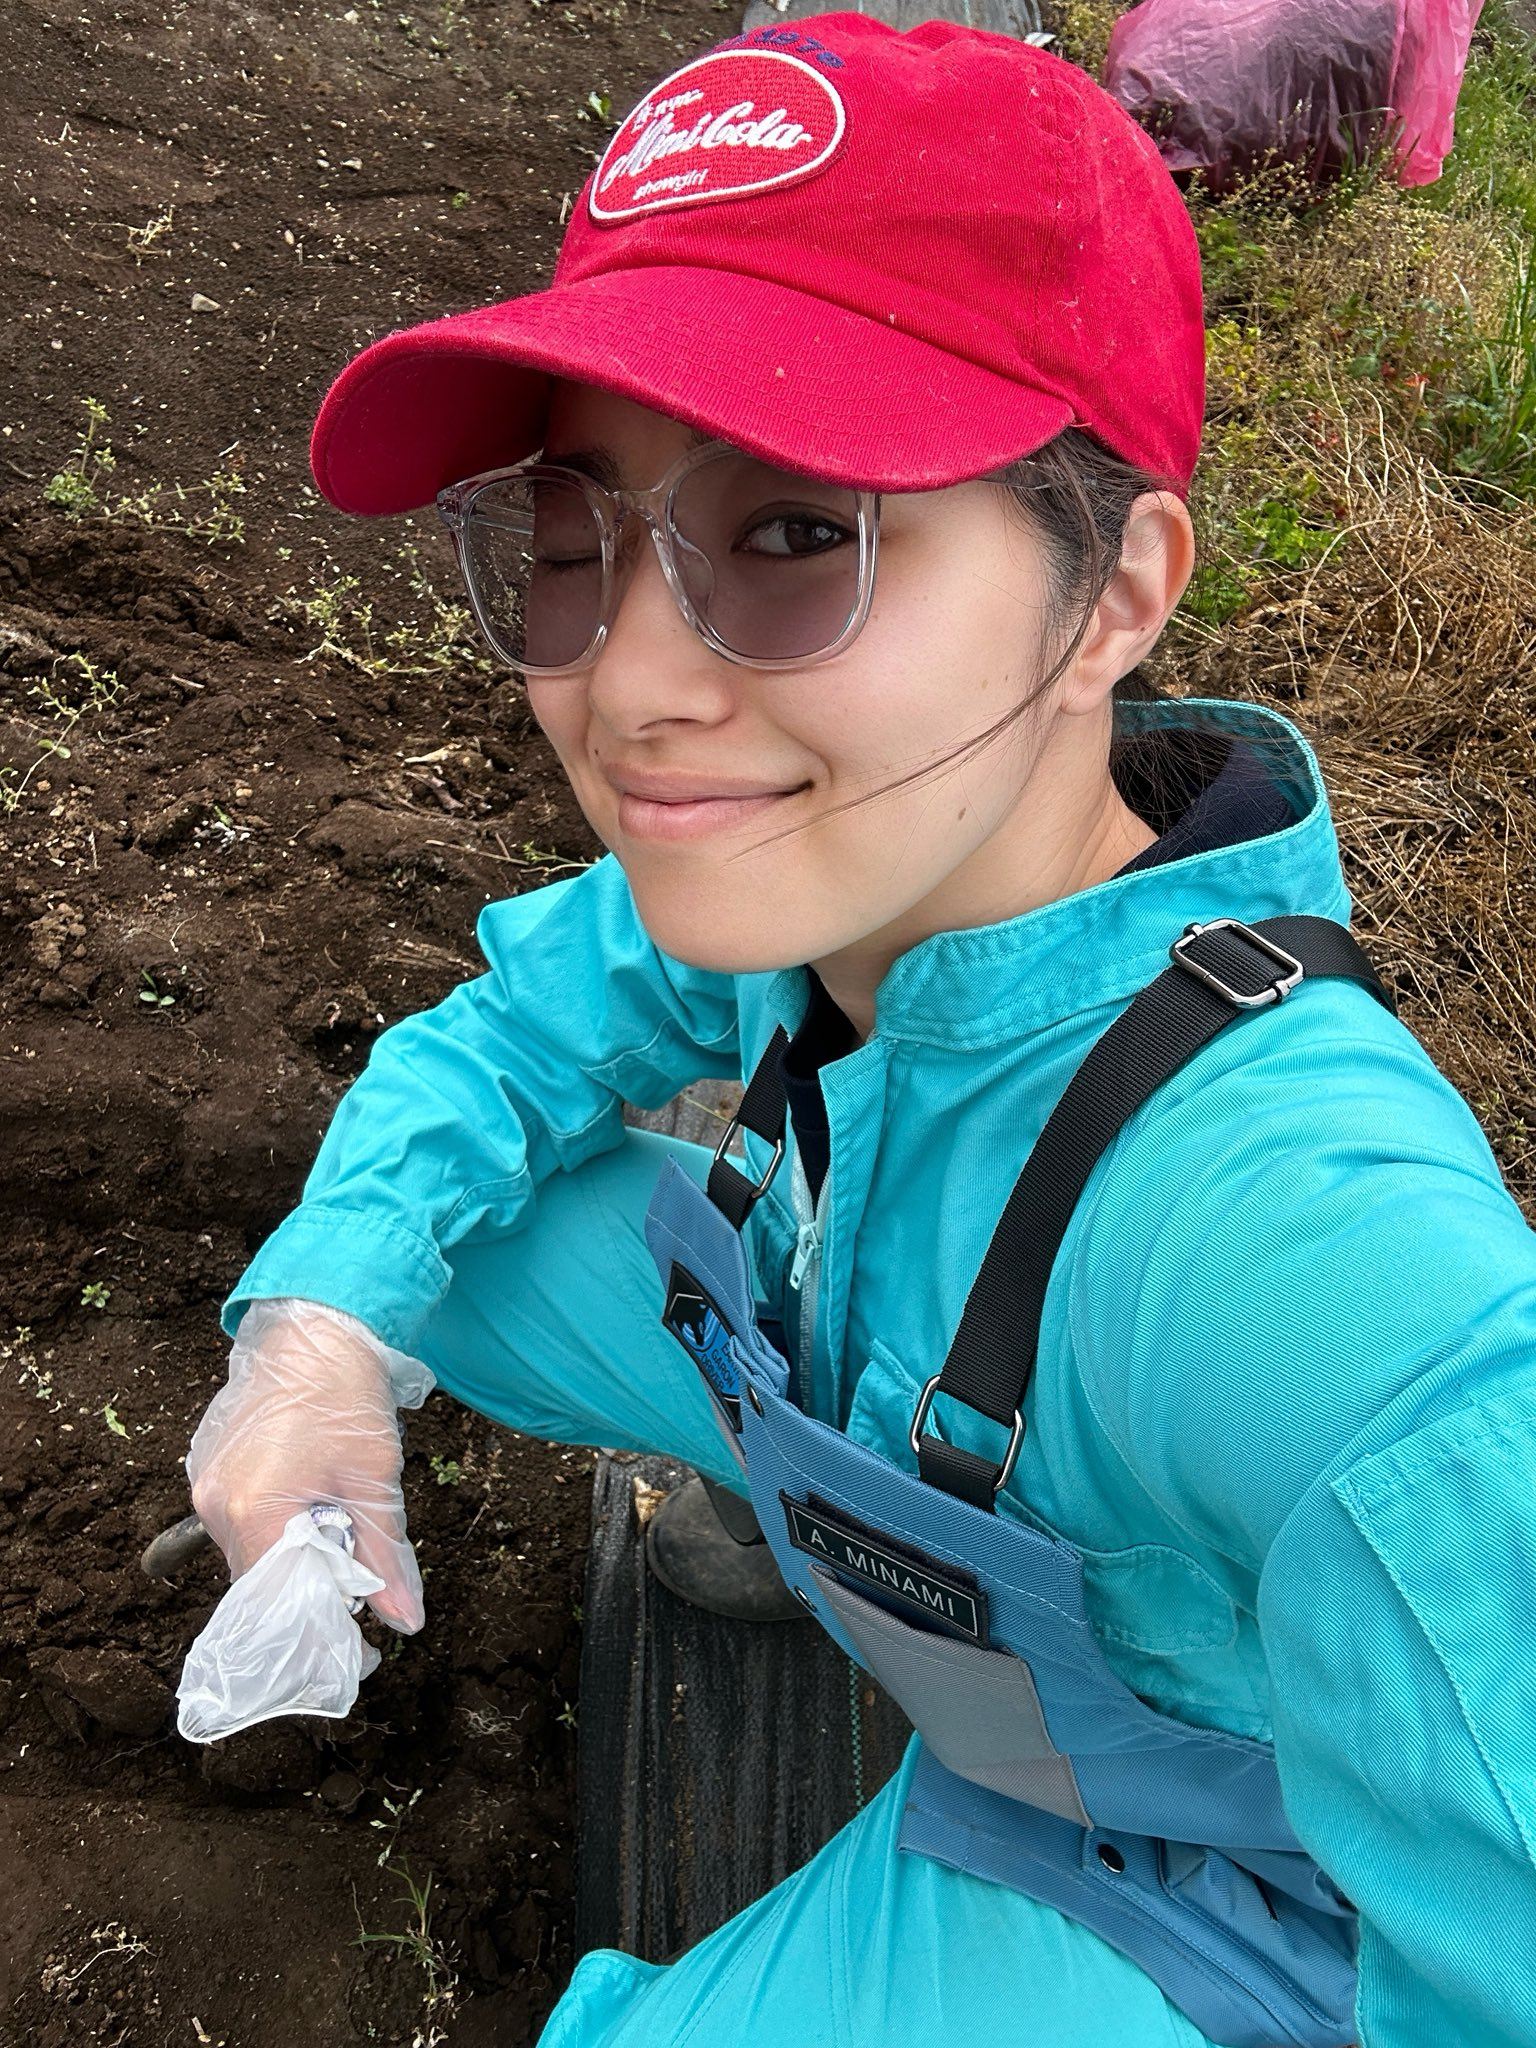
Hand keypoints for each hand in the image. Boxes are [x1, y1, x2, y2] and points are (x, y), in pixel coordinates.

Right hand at [187, 1296, 433, 1632]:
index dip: (315, 1628)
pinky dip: (273, 1529)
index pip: (273, 1604)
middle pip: (257, 1584)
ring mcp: (205, 1484)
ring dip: (290, 1560)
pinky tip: (310, 1509)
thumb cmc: (346, 1394)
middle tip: (354, 1597)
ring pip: (247, 1554)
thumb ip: (384, 1556)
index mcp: (255, 1510)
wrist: (315, 1327)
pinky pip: (237, 1522)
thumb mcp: (376, 1479)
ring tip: (337, 1540)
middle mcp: (216, 1504)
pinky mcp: (208, 1467)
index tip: (351, 1644)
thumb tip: (404, 1619)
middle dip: (305, 1596)